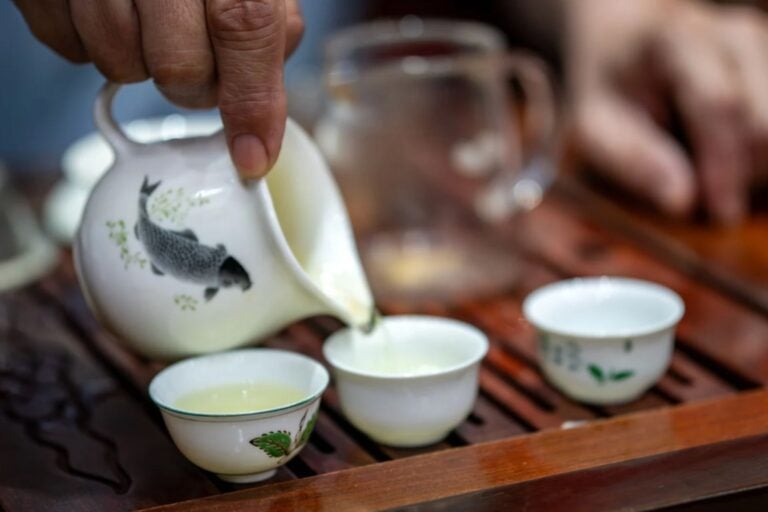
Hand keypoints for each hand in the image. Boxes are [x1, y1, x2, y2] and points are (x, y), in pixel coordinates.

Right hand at [12, 0, 303, 179]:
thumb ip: (266, 21)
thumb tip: (264, 101)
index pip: (245, 25)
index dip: (252, 100)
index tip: (252, 157)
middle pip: (179, 68)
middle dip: (193, 83)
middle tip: (193, 51)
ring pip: (120, 65)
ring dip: (138, 61)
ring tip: (144, 20)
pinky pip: (68, 48)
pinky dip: (89, 44)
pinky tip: (105, 11)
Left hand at [567, 0, 767, 223]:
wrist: (627, 40)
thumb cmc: (609, 90)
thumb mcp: (594, 126)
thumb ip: (632, 159)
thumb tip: (681, 201)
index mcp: (678, 42)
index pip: (720, 104)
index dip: (724, 164)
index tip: (721, 212)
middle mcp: (732, 35)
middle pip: (765, 117)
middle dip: (748, 172)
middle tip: (718, 208)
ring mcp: (762, 45)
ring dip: (760, 166)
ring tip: (719, 180)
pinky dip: (764, 155)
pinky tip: (737, 167)